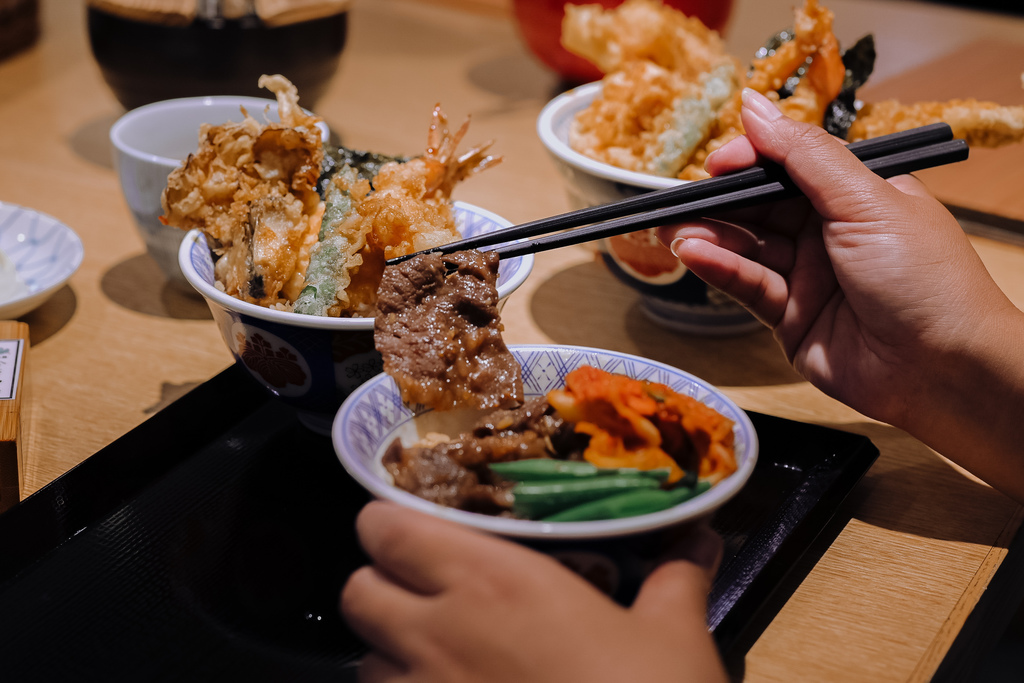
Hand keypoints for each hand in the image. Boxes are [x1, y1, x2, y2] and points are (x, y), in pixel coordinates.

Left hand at [340, 501, 728, 682]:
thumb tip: (700, 538)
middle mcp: (437, 632)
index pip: (385, 529)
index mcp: (489, 581)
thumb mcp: (673, 636)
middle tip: (428, 593)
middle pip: (357, 590)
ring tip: (442, 658)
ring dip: (391, 653)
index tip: (419, 528)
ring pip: (364, 660)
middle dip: (383, 586)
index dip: (391, 525)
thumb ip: (675, 578)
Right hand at [657, 88, 1023, 501]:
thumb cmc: (924, 280)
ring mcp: (807, 275)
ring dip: (710, 237)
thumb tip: (755, 106)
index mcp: (857, 192)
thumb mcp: (865, 201)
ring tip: (675, 232)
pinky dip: (720, 269)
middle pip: (760, 205)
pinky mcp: (789, 317)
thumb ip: (804, 155)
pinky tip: (694, 255)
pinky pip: (747, 285)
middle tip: (678, 202)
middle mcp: (829, 230)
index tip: (716, 164)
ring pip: (747, 246)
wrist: (943, 370)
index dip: (750, 161)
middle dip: (719, 202)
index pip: (789, 164)